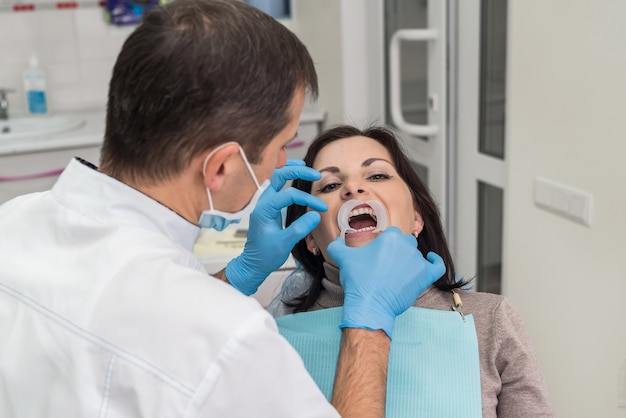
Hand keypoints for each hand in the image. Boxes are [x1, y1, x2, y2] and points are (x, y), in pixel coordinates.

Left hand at [226, 160, 327, 295]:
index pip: (288, 195)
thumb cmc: (265, 255)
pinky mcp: (269, 206)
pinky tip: (297, 177)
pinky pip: (277, 185)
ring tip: (306, 168)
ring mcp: (264, 203)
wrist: (253, 263)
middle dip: (297, 172)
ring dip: (291, 170)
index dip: (307, 199)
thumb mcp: (284, 244)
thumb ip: (299, 229)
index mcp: (264, 210)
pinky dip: (287, 178)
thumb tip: (316, 215)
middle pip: (278, 175)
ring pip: (276, 177)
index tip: (321, 207)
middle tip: (316, 174)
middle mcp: (262, 202)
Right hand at [327, 227, 445, 337]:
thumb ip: (337, 246)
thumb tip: (336, 242)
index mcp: (390, 237)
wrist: (369, 304)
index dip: (385, 245)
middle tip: (387, 266)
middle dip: (397, 252)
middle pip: (405, 243)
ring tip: (398, 274)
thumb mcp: (344, 259)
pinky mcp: (425, 276)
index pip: (392, 235)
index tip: (380, 254)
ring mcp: (417, 261)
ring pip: (417, 256)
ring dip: (410, 262)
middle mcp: (406, 245)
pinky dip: (435, 262)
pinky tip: (431, 261)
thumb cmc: (359, 281)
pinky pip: (437, 266)